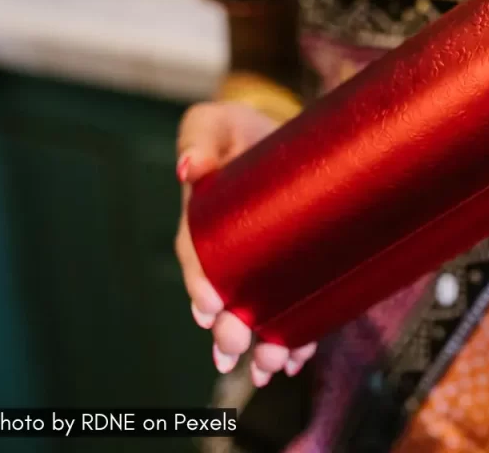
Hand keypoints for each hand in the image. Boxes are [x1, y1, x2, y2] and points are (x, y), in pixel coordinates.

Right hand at [174, 102, 315, 386]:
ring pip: (256, 312)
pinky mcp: (291, 271)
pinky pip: (289, 310)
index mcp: (204, 221)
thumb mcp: (218, 122)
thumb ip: (201, 139)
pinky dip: (294, 337)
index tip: (209, 304)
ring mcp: (259, 266)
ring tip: (272, 366)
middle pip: (224, 297)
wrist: (289, 136)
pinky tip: (298, 358)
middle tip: (234, 345)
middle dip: (228, 326)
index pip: (197, 255)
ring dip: (261, 343)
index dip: (200, 281)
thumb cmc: (243, 129)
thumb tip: (190, 167)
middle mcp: (227, 252)